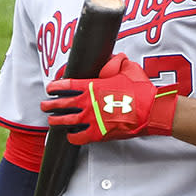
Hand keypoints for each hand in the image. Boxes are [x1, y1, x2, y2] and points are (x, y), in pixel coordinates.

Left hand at [41, 53, 175, 143]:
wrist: (151, 110)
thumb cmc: (141, 90)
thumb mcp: (129, 69)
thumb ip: (117, 62)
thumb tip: (114, 58)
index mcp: (92, 86)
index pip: (65, 85)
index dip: (55, 86)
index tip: (51, 88)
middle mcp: (87, 103)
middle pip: (60, 104)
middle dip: (49, 104)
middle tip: (44, 105)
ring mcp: (91, 119)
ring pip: (65, 121)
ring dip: (56, 120)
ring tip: (51, 120)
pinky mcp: (98, 134)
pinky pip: (78, 137)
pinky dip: (72, 137)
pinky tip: (70, 135)